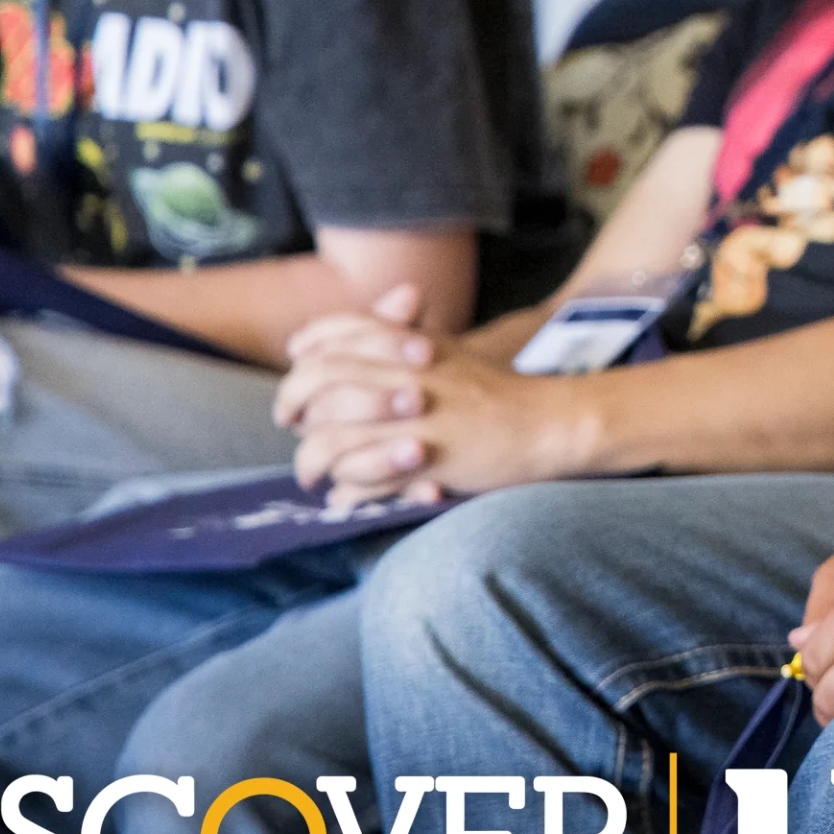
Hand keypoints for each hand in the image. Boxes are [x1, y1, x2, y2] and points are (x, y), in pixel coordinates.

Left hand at [283, 298, 589, 503]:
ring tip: (313, 475)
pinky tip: (344, 498)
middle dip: (293, 404)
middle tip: (290, 423)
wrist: (543, 423)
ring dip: (311, 461)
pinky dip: (347, 492)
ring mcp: (411, 417)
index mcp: (407, 342)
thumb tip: (319, 344)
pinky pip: (361, 478)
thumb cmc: (488, 390)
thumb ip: (390, 337)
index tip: (296, 369)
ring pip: (330, 438)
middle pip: (319, 381)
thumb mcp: (440, 348)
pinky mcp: (423, 459)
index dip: (306, 352)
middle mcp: (404, 373)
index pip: (334, 335)